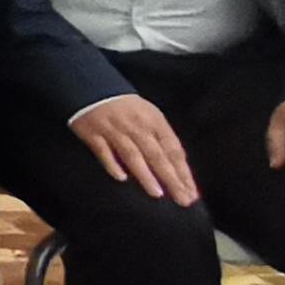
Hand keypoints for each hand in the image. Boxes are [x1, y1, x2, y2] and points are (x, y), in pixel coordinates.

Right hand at [68, 93, 201, 204]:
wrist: (92, 85)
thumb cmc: (126, 106)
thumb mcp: (150, 116)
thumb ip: (161, 139)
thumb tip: (175, 167)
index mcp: (154, 121)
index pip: (173, 150)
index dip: (183, 172)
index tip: (192, 192)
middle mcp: (137, 126)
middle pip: (157, 156)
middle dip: (171, 179)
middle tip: (183, 199)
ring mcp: (114, 130)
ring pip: (132, 155)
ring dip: (145, 174)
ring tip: (157, 193)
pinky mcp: (92, 133)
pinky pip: (104, 151)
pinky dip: (112, 163)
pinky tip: (121, 178)